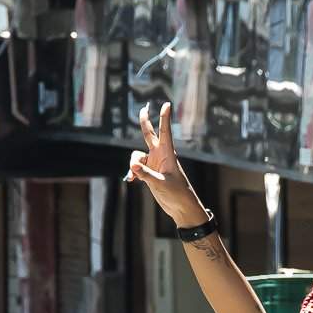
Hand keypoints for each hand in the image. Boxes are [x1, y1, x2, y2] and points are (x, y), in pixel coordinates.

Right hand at [124, 103, 206, 227]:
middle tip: (143, 109)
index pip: (165, 132)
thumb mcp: (161, 184)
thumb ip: (146, 175)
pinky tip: (131, 180)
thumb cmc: (177, 194)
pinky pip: (136, 168)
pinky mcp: (150, 173)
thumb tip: (132, 167)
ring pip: (137, 156)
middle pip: (149, 135)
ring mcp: (154, 164)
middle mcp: (160, 156)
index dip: (164, 118)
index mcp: (167, 154)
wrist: (181, 207)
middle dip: (145, 122)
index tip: (167, 104)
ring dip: (133, 163)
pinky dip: (132, 172)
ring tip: (135, 176)